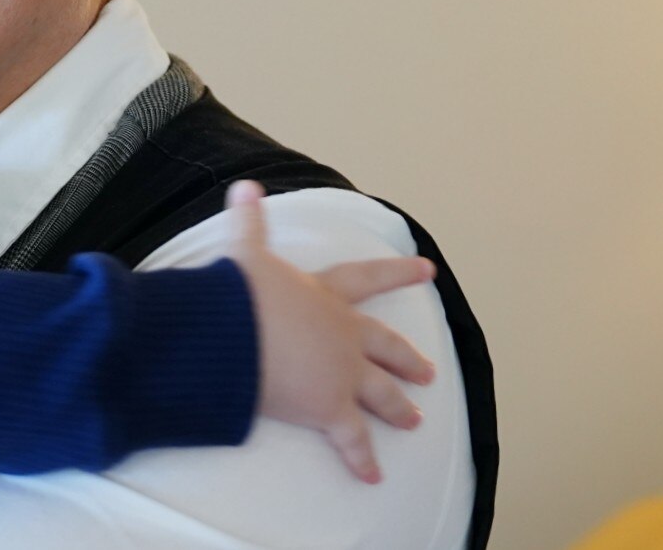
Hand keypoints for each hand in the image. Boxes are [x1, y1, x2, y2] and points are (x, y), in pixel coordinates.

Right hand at [227, 179, 436, 484]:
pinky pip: (351, 440)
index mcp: (325, 295)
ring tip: (415, 420)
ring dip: (398, 407)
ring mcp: (341, 374)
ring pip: (380, 393)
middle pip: (384, 346)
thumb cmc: (239, 293)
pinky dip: (361, 459)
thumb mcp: (245, 253)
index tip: (428, 270)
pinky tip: (373, 476)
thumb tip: (244, 186)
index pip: (368, 279)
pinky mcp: (329, 409)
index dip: (398, 272)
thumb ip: (249, 222)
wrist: (234, 336)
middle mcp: (342, 334)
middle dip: (406, 359)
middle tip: (429, 372)